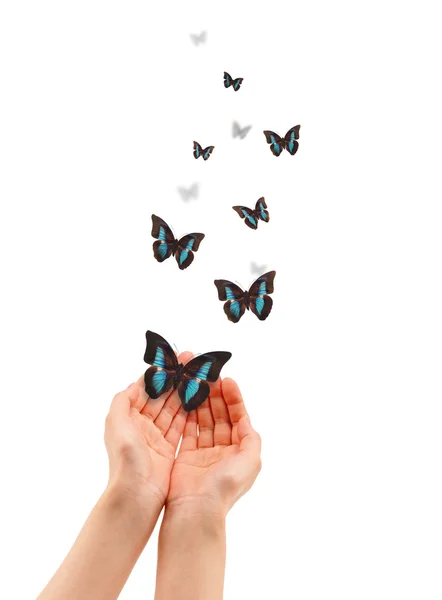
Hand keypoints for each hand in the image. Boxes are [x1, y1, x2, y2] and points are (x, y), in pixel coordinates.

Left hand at [104, 352, 191, 506]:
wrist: (136, 495)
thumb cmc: (125, 460)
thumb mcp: (116, 424)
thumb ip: (122, 401)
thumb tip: (134, 384)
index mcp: (128, 418)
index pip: (146, 390)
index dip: (161, 375)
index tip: (176, 360)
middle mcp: (141, 426)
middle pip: (162, 397)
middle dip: (176, 380)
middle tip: (193, 364)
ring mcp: (156, 438)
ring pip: (173, 410)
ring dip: (185, 393)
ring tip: (200, 378)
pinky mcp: (169, 450)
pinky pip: (180, 426)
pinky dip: (190, 413)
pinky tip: (200, 400)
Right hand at [167, 377, 261, 517]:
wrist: (197, 509)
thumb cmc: (226, 486)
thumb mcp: (251, 461)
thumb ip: (252, 438)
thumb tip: (247, 421)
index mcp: (240, 451)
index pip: (238, 417)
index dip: (233, 399)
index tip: (226, 380)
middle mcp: (223, 450)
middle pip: (220, 416)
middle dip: (216, 396)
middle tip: (208, 377)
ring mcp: (204, 452)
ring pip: (204, 420)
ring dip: (202, 401)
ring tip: (197, 383)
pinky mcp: (186, 456)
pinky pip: (188, 430)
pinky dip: (187, 414)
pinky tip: (186, 398)